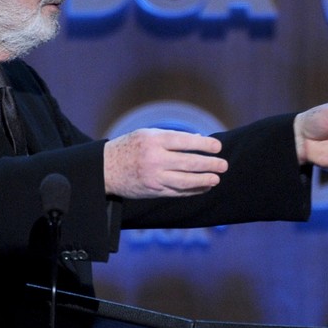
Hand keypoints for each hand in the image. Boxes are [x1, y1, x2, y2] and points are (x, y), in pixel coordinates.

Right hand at [104, 128, 226, 197]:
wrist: (105, 169)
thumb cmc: (129, 147)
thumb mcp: (146, 135)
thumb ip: (171, 137)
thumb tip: (199, 139)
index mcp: (153, 140)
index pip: (184, 142)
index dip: (203, 144)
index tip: (218, 146)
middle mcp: (154, 159)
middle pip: (188, 162)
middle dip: (209, 164)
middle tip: (223, 165)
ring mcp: (154, 177)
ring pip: (185, 180)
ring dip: (204, 180)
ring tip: (216, 178)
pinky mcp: (154, 191)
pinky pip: (178, 192)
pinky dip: (193, 190)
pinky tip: (204, 187)